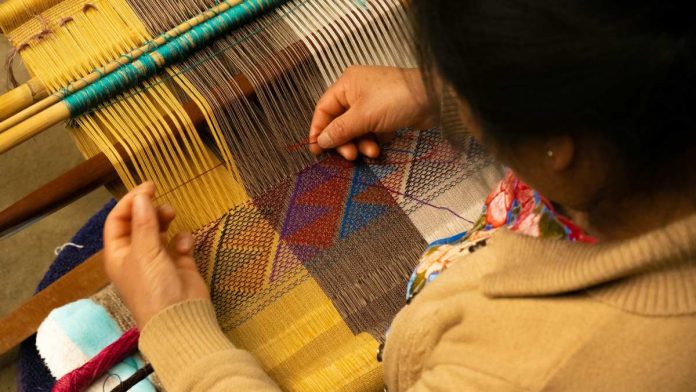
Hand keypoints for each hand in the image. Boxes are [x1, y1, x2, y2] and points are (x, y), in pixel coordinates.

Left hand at [103, 182, 208, 327]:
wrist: (180, 317)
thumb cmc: (153, 287)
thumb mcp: (144, 252)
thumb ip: (144, 222)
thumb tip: (142, 196)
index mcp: (119, 254)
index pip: (117, 221)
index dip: (130, 202)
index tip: (148, 187)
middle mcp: (137, 255)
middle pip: (139, 223)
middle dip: (149, 210)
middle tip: (163, 204)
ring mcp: (159, 259)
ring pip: (160, 230)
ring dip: (165, 220)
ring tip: (173, 215)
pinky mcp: (180, 264)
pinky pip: (180, 243)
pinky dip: (183, 239)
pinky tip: (185, 245)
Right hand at [309, 66, 437, 159]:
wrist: (433, 98)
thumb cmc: (395, 99)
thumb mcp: (363, 117)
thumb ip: (340, 130)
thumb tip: (321, 141)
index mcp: (346, 84)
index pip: (324, 109)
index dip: (318, 129)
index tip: (316, 149)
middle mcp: (357, 91)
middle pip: (340, 122)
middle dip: (345, 140)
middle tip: (350, 155)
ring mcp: (372, 102)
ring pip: (356, 129)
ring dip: (361, 143)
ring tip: (372, 151)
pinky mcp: (386, 113)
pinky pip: (371, 130)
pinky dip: (373, 140)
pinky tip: (380, 146)